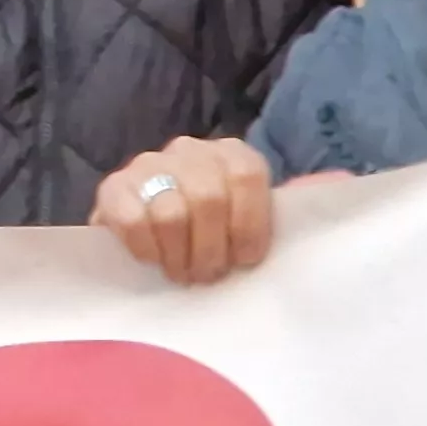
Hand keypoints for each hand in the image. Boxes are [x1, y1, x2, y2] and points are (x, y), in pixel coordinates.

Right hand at [91, 138, 276, 286]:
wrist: (149, 224)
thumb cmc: (211, 230)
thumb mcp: (247, 217)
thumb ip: (270, 217)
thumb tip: (313, 210)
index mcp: (231, 154)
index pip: (245, 176)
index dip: (249, 224)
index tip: (245, 261)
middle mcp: (189, 151)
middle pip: (207, 198)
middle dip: (211, 248)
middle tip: (209, 275)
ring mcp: (147, 165)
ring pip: (170, 215)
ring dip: (179, 256)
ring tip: (183, 273)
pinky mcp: (112, 187)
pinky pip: (132, 222)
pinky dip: (147, 249)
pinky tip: (154, 259)